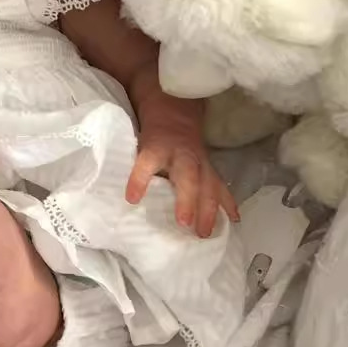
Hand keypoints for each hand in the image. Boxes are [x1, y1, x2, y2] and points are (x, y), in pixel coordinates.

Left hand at [126, 108, 239, 238]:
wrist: (174, 115)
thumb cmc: (151, 137)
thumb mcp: (137, 145)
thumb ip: (131, 167)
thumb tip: (114, 198)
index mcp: (156, 148)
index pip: (147, 161)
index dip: (140, 179)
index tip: (132, 198)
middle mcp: (181, 154)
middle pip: (187, 175)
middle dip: (187, 200)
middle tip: (184, 223)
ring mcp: (199, 161)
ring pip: (208, 183)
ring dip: (209, 209)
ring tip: (205, 232)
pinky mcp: (210, 168)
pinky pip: (220, 186)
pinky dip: (228, 203)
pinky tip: (233, 219)